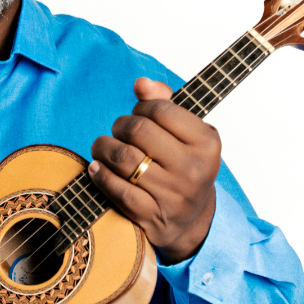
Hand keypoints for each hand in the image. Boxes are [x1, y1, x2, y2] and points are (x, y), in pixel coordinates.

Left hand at [88, 77, 219, 263]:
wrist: (191, 220)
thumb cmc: (183, 164)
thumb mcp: (186, 133)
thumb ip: (165, 101)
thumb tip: (141, 83)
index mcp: (207, 143)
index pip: (161, 109)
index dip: (141, 107)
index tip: (138, 114)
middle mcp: (193, 169)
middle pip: (138, 130)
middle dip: (120, 125)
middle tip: (118, 131)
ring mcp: (173, 194)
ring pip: (122, 158)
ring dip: (103, 147)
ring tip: (103, 147)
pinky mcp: (152, 215)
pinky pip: (117, 189)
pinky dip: (100, 174)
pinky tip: (96, 168)